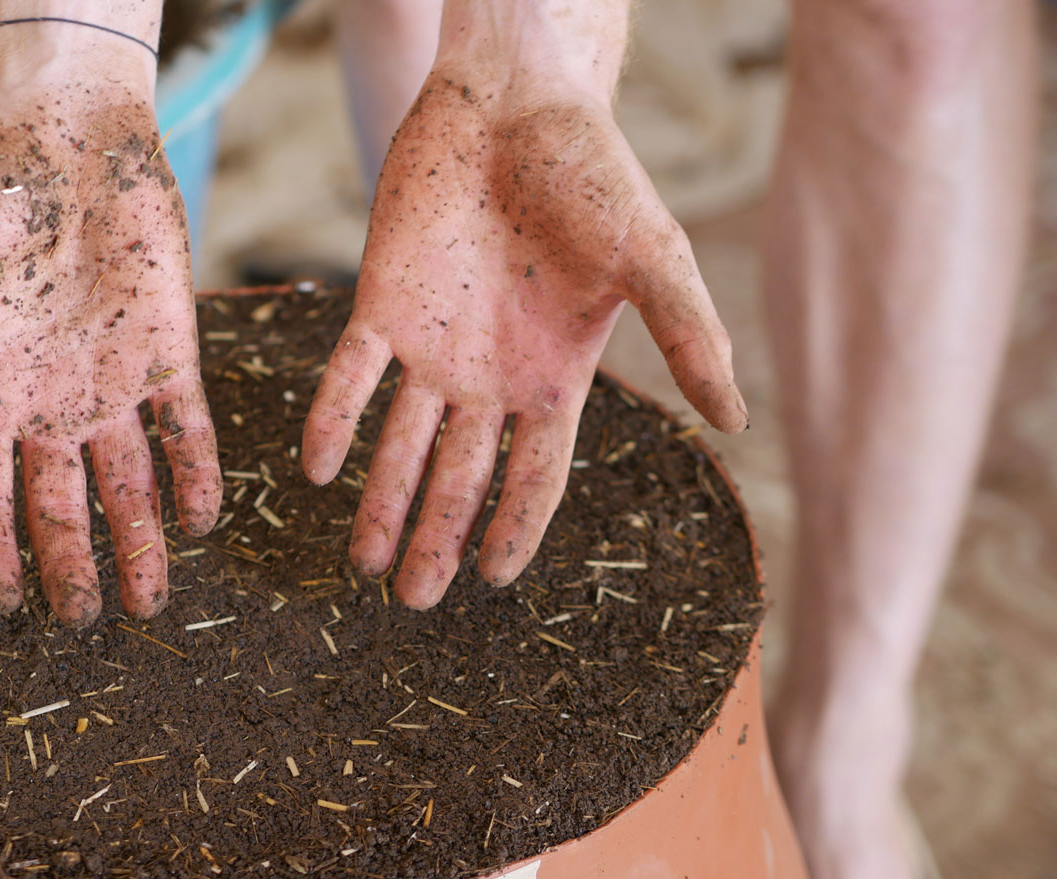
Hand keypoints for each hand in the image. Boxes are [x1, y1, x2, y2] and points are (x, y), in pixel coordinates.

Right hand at [0, 90, 219, 626]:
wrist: (66, 133)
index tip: (2, 611)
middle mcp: (52, 399)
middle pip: (62, 504)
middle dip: (74, 565)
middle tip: (87, 624)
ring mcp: (113, 379)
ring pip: (130, 482)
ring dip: (141, 541)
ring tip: (149, 602)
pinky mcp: (170, 351)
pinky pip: (187, 429)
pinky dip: (196, 474)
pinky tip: (202, 520)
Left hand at [303, 70, 745, 608]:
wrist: (514, 100)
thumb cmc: (592, 173)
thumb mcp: (652, 257)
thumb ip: (690, 336)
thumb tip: (738, 421)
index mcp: (553, 378)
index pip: (533, 475)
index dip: (513, 528)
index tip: (488, 581)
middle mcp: (487, 377)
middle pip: (457, 477)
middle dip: (434, 539)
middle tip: (410, 600)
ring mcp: (431, 346)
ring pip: (398, 444)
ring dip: (380, 503)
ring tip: (362, 564)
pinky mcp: (380, 305)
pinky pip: (350, 377)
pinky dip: (334, 422)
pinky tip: (318, 469)